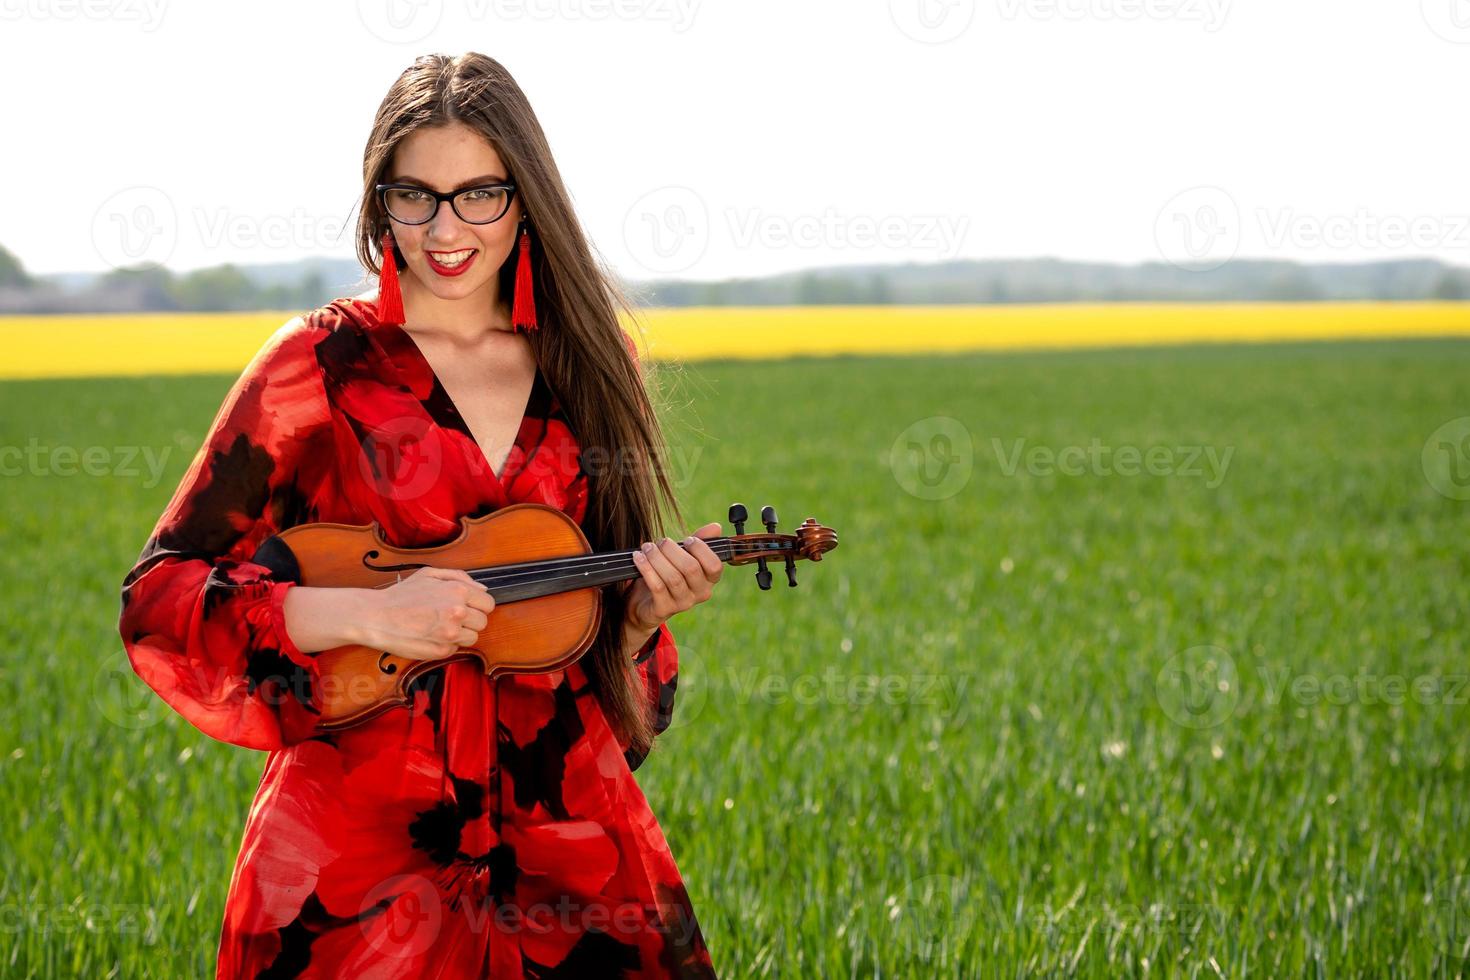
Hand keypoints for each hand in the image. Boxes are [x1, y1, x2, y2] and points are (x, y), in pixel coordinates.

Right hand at [363, 566, 495, 661]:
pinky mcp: (442, 651)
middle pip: (483, 622)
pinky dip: (447, 644)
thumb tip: (482, 588)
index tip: (469, 607)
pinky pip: (456, 649)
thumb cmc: (401, 595)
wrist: (377, 617)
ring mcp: (450, 633)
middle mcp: (457, 612)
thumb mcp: (429, 574)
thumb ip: (459, 577)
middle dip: (470, 620)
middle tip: (451, 617)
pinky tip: (431, 635)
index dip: (479, 606)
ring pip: (473, 637)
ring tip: (440, 626)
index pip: (488, 604)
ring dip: (461, 633)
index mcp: (458, 591)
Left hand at [626, 522, 723, 635]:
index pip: (715, 566)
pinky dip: (646, 568)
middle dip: (672, 550)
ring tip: (647, 548)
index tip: (687, 539)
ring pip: (673, 577)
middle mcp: (699, 593)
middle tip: (660, 542)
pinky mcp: (664, 609)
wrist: (645, 602)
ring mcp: (683, 603)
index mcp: (709, 580)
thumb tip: (716, 527)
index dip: (701, 549)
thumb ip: (699, 541)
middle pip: (691, 568)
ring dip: (657, 558)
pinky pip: (657, 586)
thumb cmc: (669, 573)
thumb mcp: (684, 556)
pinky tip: (638, 558)